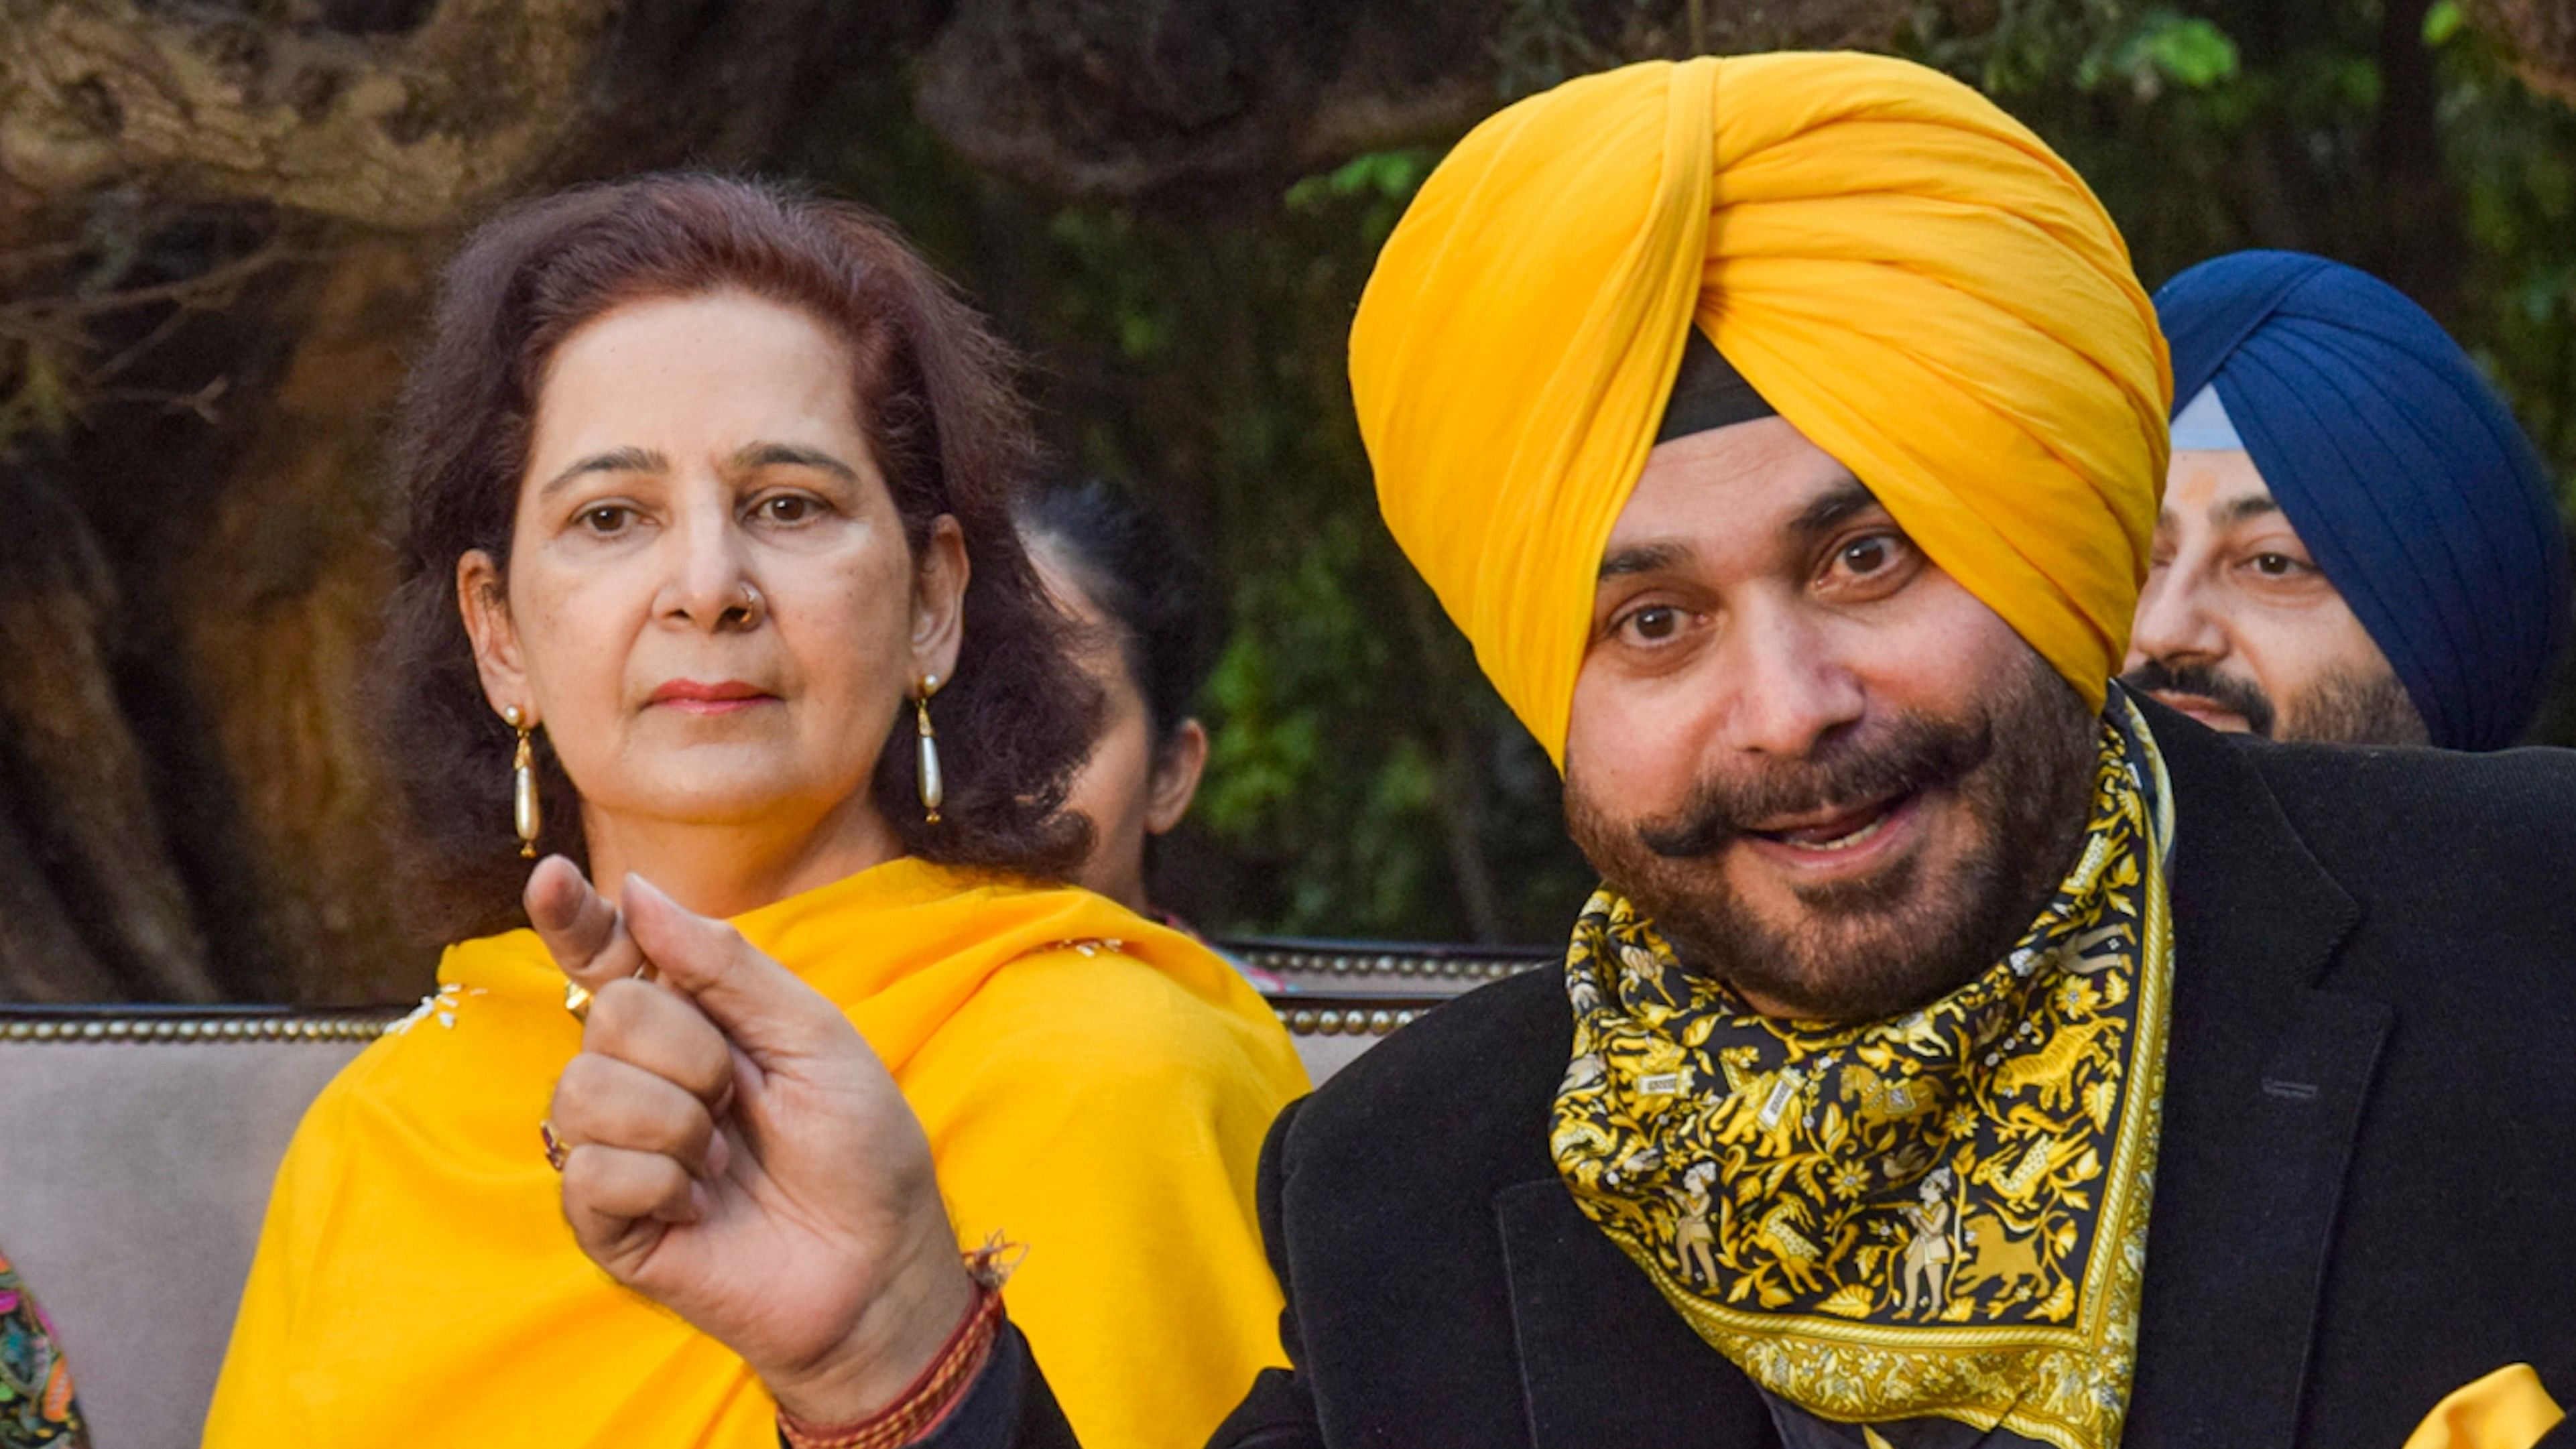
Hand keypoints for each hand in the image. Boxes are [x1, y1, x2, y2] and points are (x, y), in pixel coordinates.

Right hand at [530, 862, 975, 1422]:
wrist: (878, 1262)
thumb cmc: (860, 1148)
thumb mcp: (813, 1036)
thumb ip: (725, 965)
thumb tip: (636, 891)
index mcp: (689, 1020)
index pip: (607, 956)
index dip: (574, 917)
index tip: (553, 878)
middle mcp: (640, 1075)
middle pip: (607, 1016)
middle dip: (691, 1053)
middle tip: (743, 1099)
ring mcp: (615, 1148)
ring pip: (582, 1091)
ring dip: (677, 1123)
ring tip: (725, 1159)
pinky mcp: (606, 1222)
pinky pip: (588, 1172)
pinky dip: (661, 1184)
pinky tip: (701, 1206)